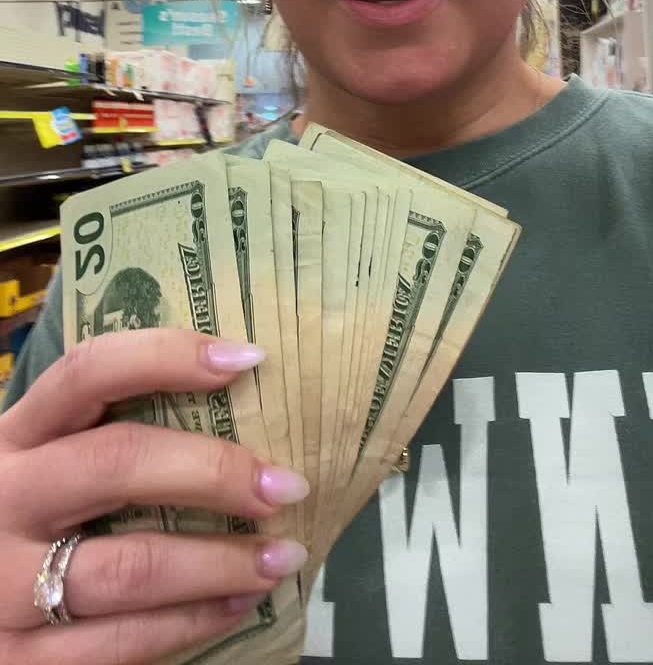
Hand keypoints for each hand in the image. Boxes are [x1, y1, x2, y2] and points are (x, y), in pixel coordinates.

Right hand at [0, 329, 309, 664]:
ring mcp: (5, 584)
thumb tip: (235, 405)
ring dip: (222, 562)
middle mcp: (6, 499)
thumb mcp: (42, 465)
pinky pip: (121, 643)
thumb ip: (103, 438)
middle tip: (285, 486)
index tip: (250, 359)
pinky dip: (192, 622)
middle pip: (117, 463)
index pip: (88, 372)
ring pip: (131, 566)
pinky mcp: (19, 661)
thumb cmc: (23, 523)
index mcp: (15, 437)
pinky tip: (239, 604)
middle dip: (214, 470)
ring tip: (282, 556)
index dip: (168, 356)